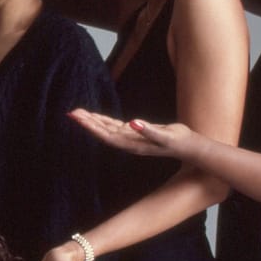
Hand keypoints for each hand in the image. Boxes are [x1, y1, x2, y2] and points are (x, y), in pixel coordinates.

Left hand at [70, 106, 196, 160]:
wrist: (189, 147)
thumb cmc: (179, 142)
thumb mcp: (166, 136)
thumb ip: (149, 130)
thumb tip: (133, 122)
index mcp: (132, 143)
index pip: (107, 135)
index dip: (92, 127)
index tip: (79, 119)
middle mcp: (128, 142)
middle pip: (103, 132)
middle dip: (87, 122)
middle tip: (72, 112)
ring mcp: (131, 138)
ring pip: (107, 129)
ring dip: (93, 121)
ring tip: (79, 113)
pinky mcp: (136, 133)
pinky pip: (115, 126)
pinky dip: (105, 121)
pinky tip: (96, 117)